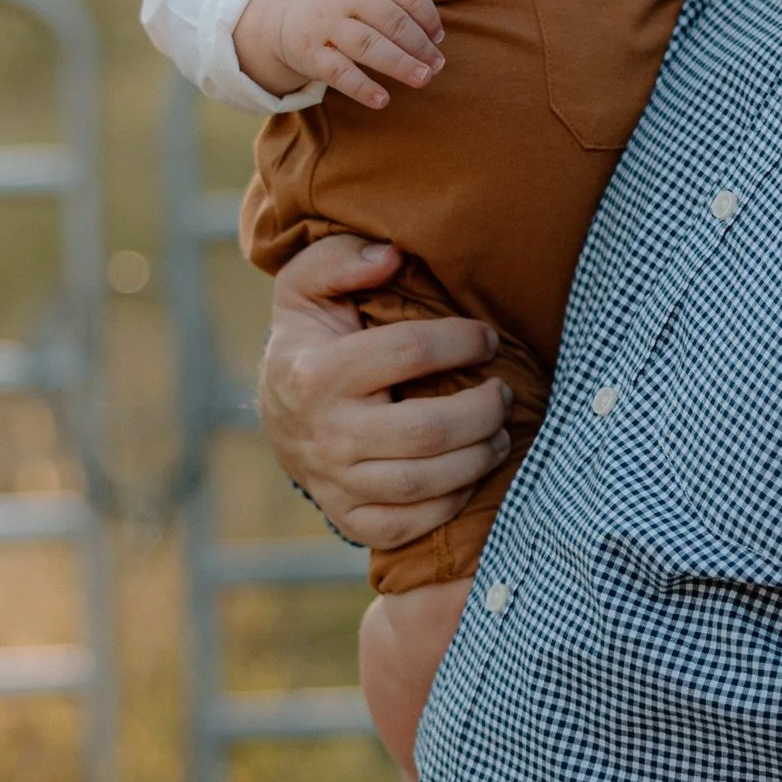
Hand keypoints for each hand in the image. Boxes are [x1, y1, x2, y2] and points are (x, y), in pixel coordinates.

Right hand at [236, 0, 444, 108]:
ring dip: (400, 63)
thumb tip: (434, 37)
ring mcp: (324, 24)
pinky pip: (339, 72)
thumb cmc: (337, 1)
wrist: (279, 11)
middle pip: (390, 19)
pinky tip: (382, 99)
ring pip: (368, 44)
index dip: (426, 14)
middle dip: (419, 44)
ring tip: (423, 79)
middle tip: (437, 65)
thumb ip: (394, 0)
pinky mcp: (309, 53)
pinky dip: (362, 87)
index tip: (438, 37)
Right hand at [256, 235, 509, 552]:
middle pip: (428, 430)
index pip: (410, 352)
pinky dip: (450, 502)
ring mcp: (335, 484)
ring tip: (499, 432)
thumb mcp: (308, 285)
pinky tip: (468, 472)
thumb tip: (391, 256)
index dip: (463, 341)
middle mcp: (325, 434)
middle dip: (484, 410)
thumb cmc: (310, 339)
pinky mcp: (349, 520)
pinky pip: (410, 525)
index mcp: (317, 372)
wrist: (277, 413)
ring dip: (479, 457)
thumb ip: (340, 259)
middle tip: (504, 394)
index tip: (488, 338)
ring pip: (425, 482)